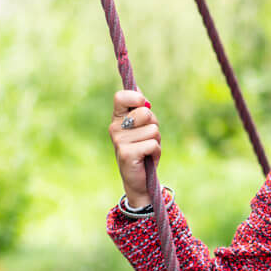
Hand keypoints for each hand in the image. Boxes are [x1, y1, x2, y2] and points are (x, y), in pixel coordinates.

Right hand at [110, 89, 160, 207]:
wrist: (140, 179)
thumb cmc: (144, 150)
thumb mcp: (144, 127)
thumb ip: (141, 110)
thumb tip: (138, 90)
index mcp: (118, 118)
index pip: (121, 97)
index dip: (136, 97)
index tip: (143, 104)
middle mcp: (115, 128)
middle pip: (145, 113)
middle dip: (154, 124)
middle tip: (148, 137)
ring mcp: (119, 141)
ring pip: (152, 130)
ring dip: (156, 141)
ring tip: (147, 149)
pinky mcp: (126, 153)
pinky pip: (152, 144)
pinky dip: (156, 152)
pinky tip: (147, 158)